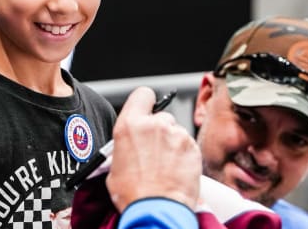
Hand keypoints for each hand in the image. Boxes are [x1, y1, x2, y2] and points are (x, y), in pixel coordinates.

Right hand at [106, 87, 201, 211]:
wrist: (156, 212)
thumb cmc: (133, 194)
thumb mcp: (115, 166)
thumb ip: (125, 145)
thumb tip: (130, 145)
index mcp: (130, 125)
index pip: (142, 94)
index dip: (145, 102)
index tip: (146, 111)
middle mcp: (154, 125)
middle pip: (161, 117)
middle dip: (159, 131)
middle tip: (154, 152)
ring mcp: (176, 135)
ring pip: (176, 132)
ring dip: (172, 144)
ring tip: (165, 167)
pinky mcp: (193, 148)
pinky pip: (188, 145)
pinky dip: (184, 155)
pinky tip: (176, 171)